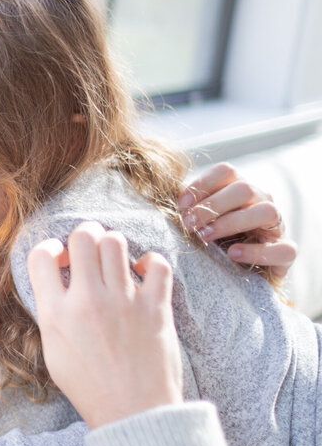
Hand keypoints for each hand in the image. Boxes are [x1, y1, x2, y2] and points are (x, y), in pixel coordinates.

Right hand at [26, 222, 182, 428]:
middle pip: (83, 237)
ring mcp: (124, 302)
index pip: (41, 256)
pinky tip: (143, 274)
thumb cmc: (91, 388)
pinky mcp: (155, 307)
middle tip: (89, 247)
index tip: (58, 258)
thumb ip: (52, 315)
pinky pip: (156, 264)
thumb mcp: (53, 352)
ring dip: (113, 244)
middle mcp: (88, 302)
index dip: (48, 249)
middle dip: (84, 235)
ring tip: (115, 260)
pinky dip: (150, 262)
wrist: (134, 413)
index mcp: (56, 314)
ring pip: (116, 242)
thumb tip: (57, 285)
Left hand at [179, 163, 295, 277]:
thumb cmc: (211, 240)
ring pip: (266, 211)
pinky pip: (282, 248)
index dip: (202, 184)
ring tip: (205, 237)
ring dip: (232, 223)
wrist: (235, 273)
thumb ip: (184, 207)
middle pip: (244, 189)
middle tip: (188, 224)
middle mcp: (261, 201)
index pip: (227, 171)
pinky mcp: (286, 251)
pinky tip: (233, 254)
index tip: (180, 205)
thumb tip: (158, 197)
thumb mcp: (196, 220)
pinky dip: (257, 251)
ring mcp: (277, 226)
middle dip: (212, 206)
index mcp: (238, 189)